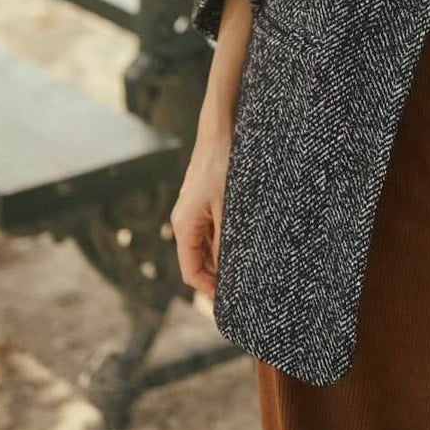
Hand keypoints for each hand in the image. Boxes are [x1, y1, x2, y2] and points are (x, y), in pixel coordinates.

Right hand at [169, 125, 231, 300]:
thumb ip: (225, 240)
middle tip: (242, 287)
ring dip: (220, 258)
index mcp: (184, 225)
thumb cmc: (222, 164)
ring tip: (245, 268)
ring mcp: (192, 211)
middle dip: (215, 276)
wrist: (219, 130)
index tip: (229, 299)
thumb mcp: (227, 206)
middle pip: (196, 261)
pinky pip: (209, 230)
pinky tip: (241, 243)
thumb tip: (229, 270)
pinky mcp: (202, 202)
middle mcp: (183, 221)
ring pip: (203, 246)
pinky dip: (221, 241)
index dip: (208, 288)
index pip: (190, 271)